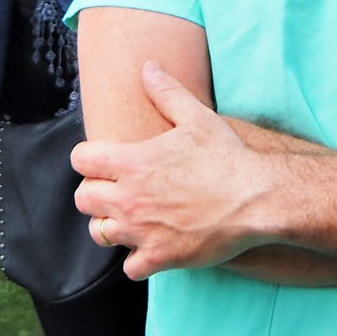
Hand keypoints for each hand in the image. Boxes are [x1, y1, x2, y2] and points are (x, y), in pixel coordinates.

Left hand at [73, 61, 270, 278]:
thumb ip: (167, 92)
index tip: (104, 161)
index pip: (80, 160)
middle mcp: (129, 198)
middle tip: (117, 190)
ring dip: (111, 225)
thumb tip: (148, 68)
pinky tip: (153, 246)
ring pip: (99, 233)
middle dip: (96, 193)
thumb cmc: (226, 157)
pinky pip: (130, 267)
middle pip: (83, 199)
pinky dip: (138, 260)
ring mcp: (142, 231)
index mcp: (131, 162)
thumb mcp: (196, 117)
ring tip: (131, 218)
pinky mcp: (159, 257)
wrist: (255, 199)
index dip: (89, 158)